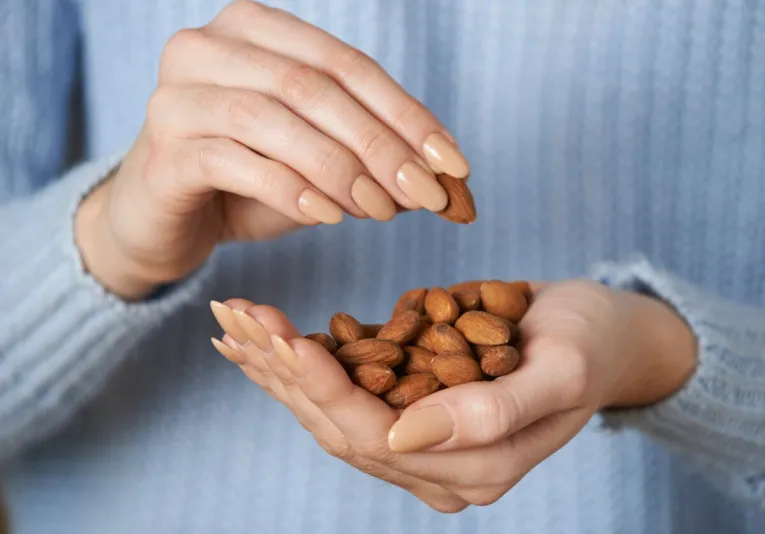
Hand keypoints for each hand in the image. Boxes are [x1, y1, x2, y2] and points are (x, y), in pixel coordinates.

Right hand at [75, 0, 467, 299]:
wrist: (161, 219)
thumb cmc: (244, 182)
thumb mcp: (317, 165)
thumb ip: (371, 163)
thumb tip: (442, 183)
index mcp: (255, 29)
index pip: (347, 64)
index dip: (408, 115)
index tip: (454, 165)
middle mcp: (209, 46)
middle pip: (315, 87)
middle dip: (382, 145)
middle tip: (427, 195)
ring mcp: (177, 94)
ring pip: (276, 118)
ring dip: (341, 169)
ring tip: (380, 211)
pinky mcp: (163, 150)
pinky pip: (237, 161)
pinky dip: (291, 190)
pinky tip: (328, 216)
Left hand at [207, 280, 696, 509]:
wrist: (605, 334)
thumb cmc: (592, 345)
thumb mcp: (561, 372)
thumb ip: (493, 414)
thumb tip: (403, 437)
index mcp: (473, 469)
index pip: (375, 437)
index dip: (325, 388)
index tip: (283, 336)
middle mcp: (437, 465)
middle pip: (339, 426)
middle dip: (285, 373)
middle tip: (237, 317)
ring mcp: (422, 439)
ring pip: (331, 410)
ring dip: (280, 367)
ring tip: (234, 321)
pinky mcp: (413, 405)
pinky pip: (348, 386)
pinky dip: (304, 360)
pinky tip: (266, 334)